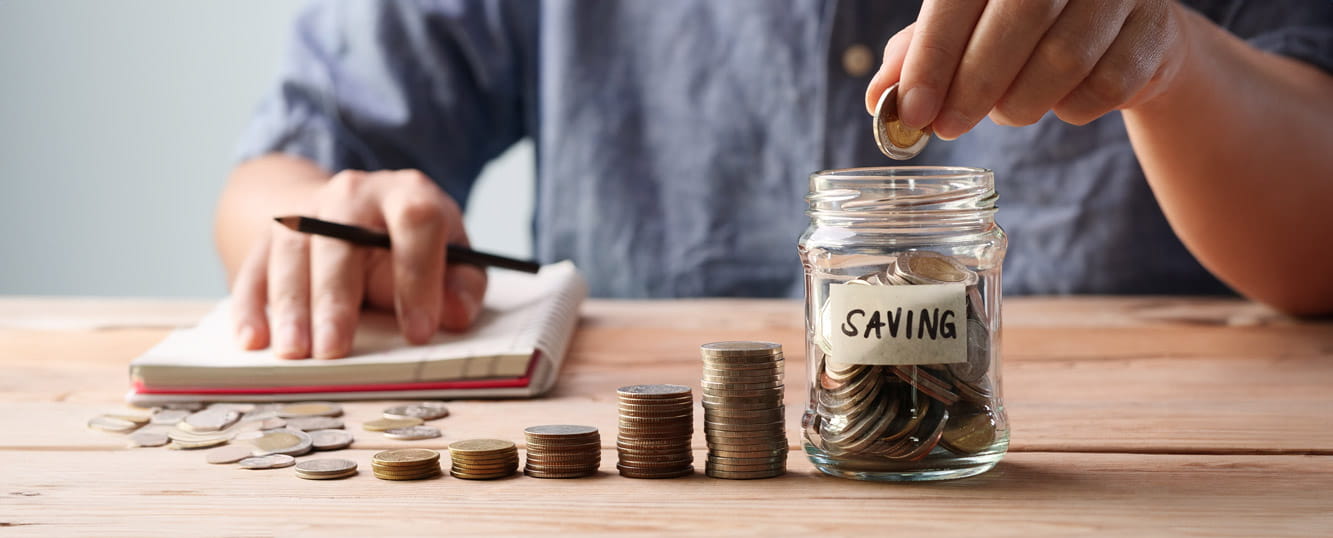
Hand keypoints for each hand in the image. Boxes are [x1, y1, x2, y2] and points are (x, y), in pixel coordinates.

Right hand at [229, 169, 486, 358]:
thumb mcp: (452, 257)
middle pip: (340, 239)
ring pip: (292, 252)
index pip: (416, 222)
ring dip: (290, 305)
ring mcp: (307, 210)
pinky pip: (254, 267)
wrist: (353, 209)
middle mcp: (354, 193)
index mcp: (408, 193)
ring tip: (294, 351)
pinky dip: (251, 305)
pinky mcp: (271, 234)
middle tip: (334, 349)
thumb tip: (456, 315)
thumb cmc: (411, 245)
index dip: (418, 276)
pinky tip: (252, 339)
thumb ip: (461, 285)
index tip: (419, 331)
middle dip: (336, 297)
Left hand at [866, 0, 1187, 138]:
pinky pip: (1104, 87)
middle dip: (972, 87)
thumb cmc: (1027, 25)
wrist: (1124, 30)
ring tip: (1005, 110)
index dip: (932, 56)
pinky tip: (1058, 99)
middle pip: (1017, 23)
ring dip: (1020, 103)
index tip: (911, 110)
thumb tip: (879, 98)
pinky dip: (1069, 109)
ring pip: (1063, 61)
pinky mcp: (1158, 31)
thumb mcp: (969, 26)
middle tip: (946, 127)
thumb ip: (921, 52)